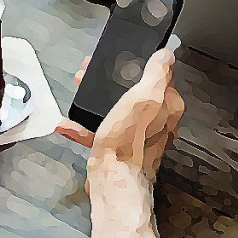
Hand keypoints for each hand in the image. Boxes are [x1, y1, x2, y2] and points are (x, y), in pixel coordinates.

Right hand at [57, 49, 184, 183]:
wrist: (113, 183)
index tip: (120, 58)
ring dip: (96, 102)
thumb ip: (156, 74)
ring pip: (117, 111)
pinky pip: (102, 132)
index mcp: (168, 107)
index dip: (138, 64)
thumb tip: (167, 54)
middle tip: (92, 75)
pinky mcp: (120, 149)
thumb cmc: (129, 144)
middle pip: (135, 93)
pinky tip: (70, 125)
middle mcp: (158, 122)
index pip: (160, 76)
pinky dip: (85, 127)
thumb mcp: (143, 98)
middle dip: (112, 83)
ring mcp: (138, 137)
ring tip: (80, 93)